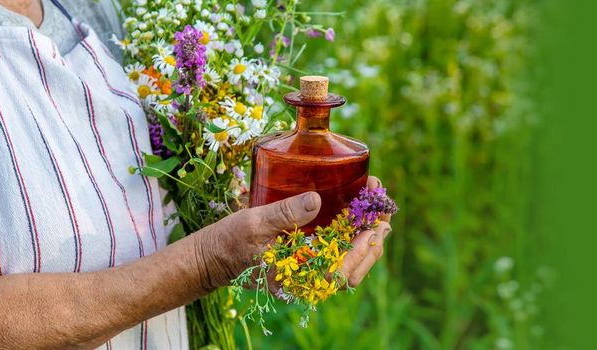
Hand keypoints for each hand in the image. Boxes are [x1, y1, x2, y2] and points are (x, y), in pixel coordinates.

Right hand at [194, 176, 391, 289]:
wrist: (212, 256)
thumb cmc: (230, 242)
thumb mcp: (254, 223)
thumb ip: (285, 214)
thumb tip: (316, 200)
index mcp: (300, 278)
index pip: (344, 270)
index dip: (365, 245)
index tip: (376, 219)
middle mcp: (309, 281)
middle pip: (355, 269)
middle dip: (373, 239)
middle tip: (384, 210)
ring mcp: (309, 274)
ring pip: (349, 264)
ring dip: (365, 237)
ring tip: (376, 209)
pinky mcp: (307, 263)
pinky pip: (337, 255)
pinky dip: (351, 237)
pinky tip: (356, 214)